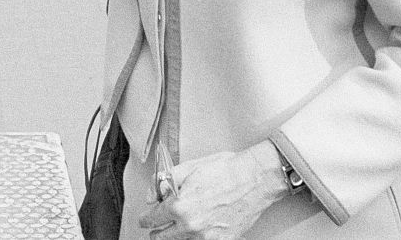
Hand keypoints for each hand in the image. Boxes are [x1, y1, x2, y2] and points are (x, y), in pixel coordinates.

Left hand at [138, 141, 290, 239]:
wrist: (256, 179)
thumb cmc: (226, 170)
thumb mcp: (188, 168)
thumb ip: (164, 182)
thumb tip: (150, 195)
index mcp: (179, 207)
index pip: (152, 219)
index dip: (146, 218)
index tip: (145, 218)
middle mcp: (191, 226)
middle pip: (162, 238)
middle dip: (157, 231)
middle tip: (156, 226)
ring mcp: (207, 237)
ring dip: (176, 235)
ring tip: (179, 225)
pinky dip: (195, 237)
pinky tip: (197, 227)